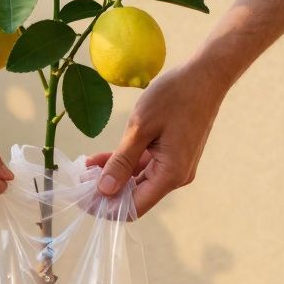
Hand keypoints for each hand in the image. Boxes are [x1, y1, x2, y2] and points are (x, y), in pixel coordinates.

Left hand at [88, 57, 227, 216]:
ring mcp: (175, 165)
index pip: (134, 208)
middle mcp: (175, 176)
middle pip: (135, 196)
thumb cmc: (174, 97)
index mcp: (170, 174)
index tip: (82, 198)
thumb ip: (122, 161)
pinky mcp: (173, 154)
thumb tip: (104, 190)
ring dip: (112, 176)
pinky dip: (124, 163)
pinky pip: (145, 165)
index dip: (107, 207)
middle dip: (106, 191)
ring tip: (84, 169)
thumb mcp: (141, 128)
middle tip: (78, 182)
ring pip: (138, 180)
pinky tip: (99, 159)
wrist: (205, 75)